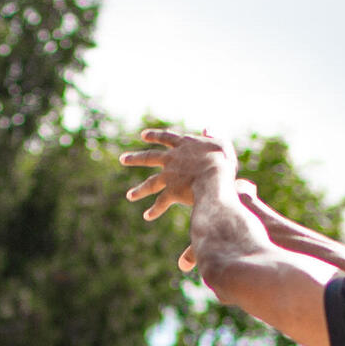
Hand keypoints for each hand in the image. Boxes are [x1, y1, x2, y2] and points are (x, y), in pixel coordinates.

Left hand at [121, 128, 239, 225]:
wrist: (214, 177)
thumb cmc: (221, 160)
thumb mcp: (220, 143)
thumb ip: (213, 136)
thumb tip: (206, 129)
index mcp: (183, 144)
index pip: (166, 137)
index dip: (155, 135)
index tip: (143, 135)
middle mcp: (172, 159)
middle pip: (149, 157)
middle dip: (135, 158)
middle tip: (123, 159)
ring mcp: (169, 176)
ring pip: (150, 183)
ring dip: (139, 190)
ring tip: (130, 196)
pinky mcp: (171, 192)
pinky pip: (161, 202)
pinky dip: (155, 210)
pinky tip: (147, 216)